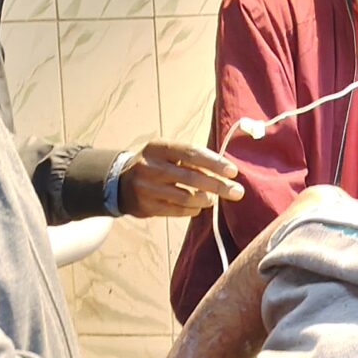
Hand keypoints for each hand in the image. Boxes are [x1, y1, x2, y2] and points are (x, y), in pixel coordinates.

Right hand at [116, 141, 243, 216]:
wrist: (120, 183)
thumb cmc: (156, 165)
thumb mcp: (167, 154)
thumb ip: (191, 159)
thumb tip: (225, 172)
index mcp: (158, 147)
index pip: (191, 153)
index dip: (214, 163)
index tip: (233, 172)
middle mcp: (150, 166)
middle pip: (191, 177)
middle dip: (218, 186)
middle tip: (237, 192)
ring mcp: (146, 187)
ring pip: (185, 197)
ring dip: (205, 200)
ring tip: (213, 200)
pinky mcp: (145, 206)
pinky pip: (177, 210)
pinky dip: (192, 210)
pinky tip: (198, 207)